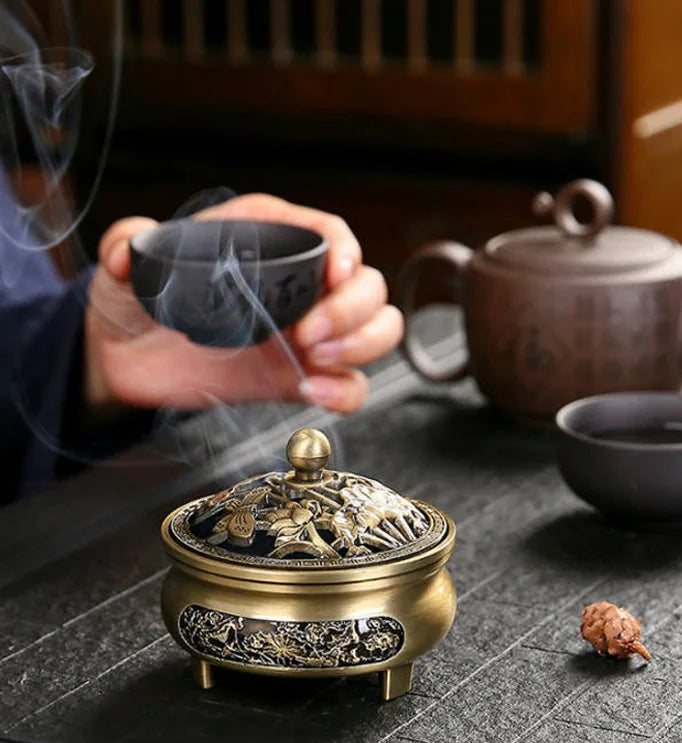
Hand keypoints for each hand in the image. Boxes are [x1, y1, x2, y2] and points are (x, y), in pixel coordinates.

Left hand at [85, 194, 402, 413]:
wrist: (127, 359)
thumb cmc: (138, 300)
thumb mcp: (127, 265)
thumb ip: (124, 246)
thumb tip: (127, 250)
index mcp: (268, 242)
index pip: (328, 233)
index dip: (345, 249)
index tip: (336, 272)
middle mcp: (299, 287)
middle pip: (368, 285)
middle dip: (353, 310)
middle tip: (309, 333)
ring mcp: (306, 335)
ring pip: (377, 330)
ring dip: (362, 344)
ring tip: (314, 358)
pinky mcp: (299, 377)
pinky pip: (351, 385)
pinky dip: (346, 391)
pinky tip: (314, 390)